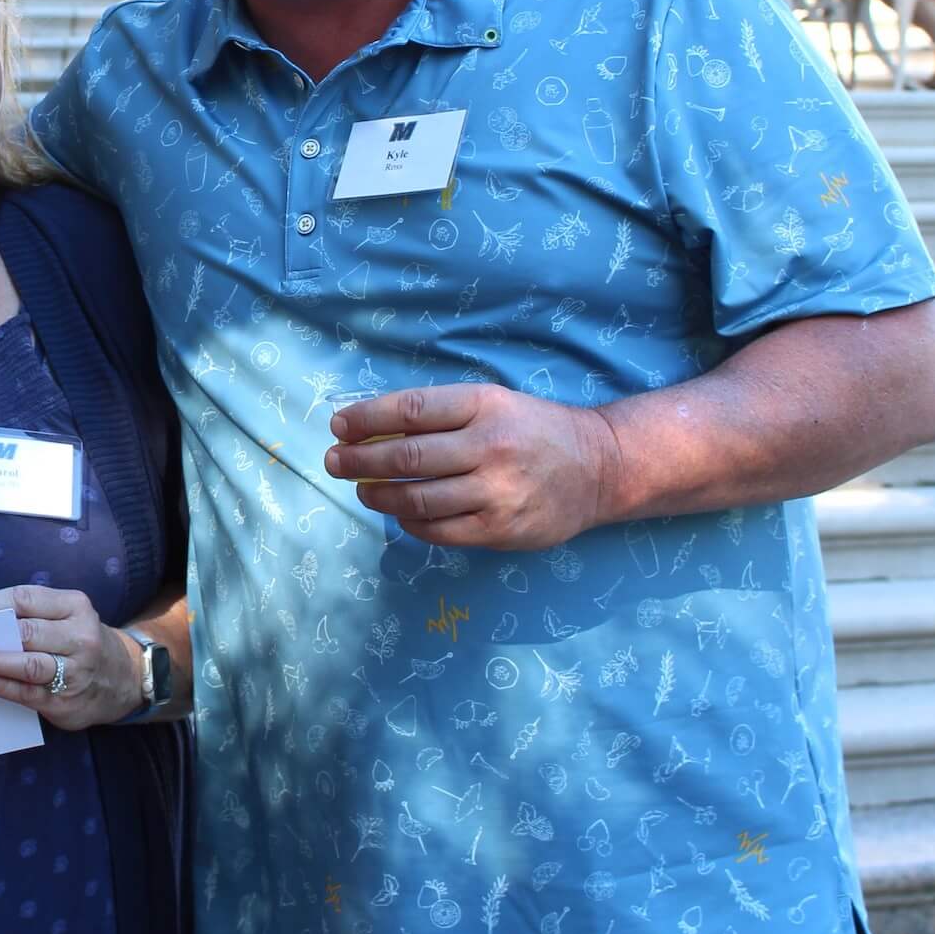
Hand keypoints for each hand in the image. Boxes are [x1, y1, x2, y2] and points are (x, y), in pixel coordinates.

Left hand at [0, 585, 142, 730]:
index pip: (27, 599)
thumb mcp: (67, 617)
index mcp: (75, 606)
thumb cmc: (79, 642)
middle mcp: (80, 636)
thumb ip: (30, 614)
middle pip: (27, 631)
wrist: (124, 679)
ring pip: (28, 664)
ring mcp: (76, 670)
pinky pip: (28, 692)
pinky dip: (1, 685)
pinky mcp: (66, 699)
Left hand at [325, 384, 623, 553]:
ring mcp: (496, 492)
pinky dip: (411, 523)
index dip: (366, 418)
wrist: (600, 468)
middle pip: (406, 457)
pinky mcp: (501, 530)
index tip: (338, 425)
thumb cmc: (534, 430)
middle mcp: (490, 447)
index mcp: (485, 405)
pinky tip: (400, 514)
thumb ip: (442, 414)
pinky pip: (439, 531)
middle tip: (334, 462)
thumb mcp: (494, 402)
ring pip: (417, 499)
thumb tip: (373, 426)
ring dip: (379, 495)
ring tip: (362, 490)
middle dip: (359, 460)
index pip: (411, 410)